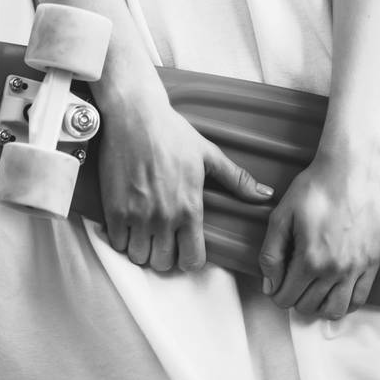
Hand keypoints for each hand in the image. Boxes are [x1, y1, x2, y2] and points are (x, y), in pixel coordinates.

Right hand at [97, 86, 274, 274]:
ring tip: (144, 232)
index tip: (184, 246)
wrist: (135, 115)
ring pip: (139, 257)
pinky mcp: (114, 209)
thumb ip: (236, 179)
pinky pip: (117, 244)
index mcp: (190, 208)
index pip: (193, 261)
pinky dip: (121, 238)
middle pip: (163, 264)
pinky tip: (127, 223)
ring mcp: (137, 215)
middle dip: (164, 255)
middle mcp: (164, 217)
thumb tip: (266, 195)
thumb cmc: (172, 132)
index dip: (189, 258)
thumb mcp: (208, 154)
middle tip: (162, 238)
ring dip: (142, 248)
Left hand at [258, 152, 379, 318]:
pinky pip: (360, 300)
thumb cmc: (315, 188)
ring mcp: (357, 269)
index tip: (277, 282)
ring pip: (335, 310)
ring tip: (313, 288)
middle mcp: (335, 270)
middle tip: (293, 280)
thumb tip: (269, 284)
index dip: (276, 292)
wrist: (350, 170)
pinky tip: (335, 290)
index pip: (286, 298)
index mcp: (310, 259)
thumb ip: (271, 253)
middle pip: (308, 307)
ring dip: (319, 305)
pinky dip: (345, 302)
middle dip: (295, 297)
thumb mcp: (282, 215)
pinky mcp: (373, 262)